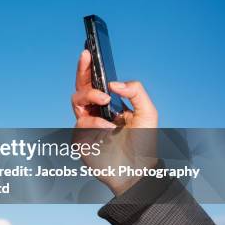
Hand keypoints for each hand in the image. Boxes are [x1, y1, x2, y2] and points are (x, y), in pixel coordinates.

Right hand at [71, 50, 157, 194]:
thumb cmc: (142, 144)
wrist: (137, 171)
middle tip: (87, 60)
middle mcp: (94, 113)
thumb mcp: (147, 112)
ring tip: (105, 102)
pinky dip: (94, 125)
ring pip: (77, 102)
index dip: (88, 67)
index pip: (94, 83)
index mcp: (108, 105)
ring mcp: (85, 126)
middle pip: (80, 88)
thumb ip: (135, 91)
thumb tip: (113, 84)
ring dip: (91, 98)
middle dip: (82, 72)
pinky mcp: (80, 140)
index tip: (87, 52)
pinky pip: (80, 124)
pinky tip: (107, 131)